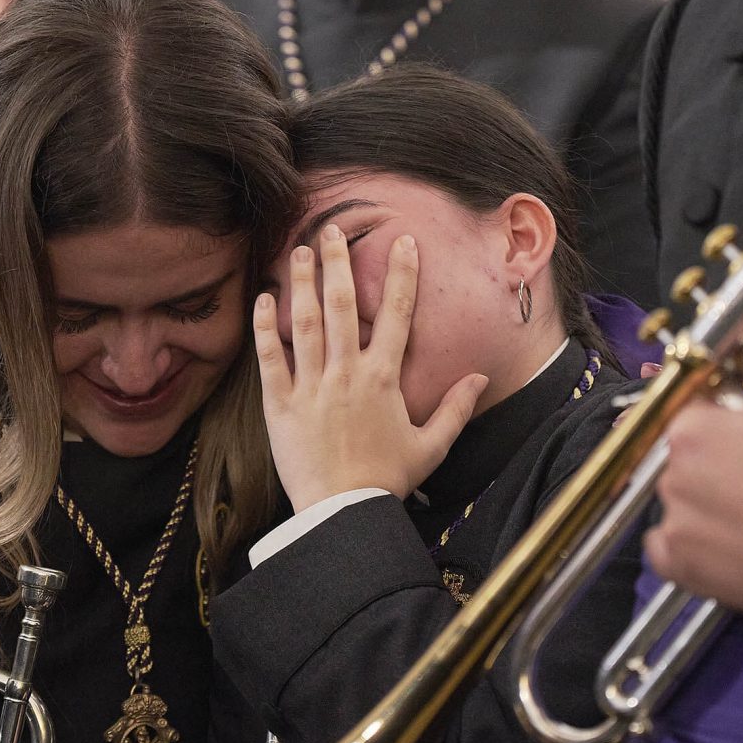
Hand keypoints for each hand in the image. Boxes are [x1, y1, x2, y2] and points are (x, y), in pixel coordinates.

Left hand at [253, 224, 488, 512]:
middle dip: (338, 264)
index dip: (401, 275)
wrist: (345, 513)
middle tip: (330, 230)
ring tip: (297, 251)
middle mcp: (347, 374)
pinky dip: (265, 328)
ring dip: (301, 284)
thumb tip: (479, 377)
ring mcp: (311, 388)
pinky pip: (270, 360)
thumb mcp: (431, 446)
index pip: (397, 315)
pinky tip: (263, 299)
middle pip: (342, 306)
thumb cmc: (388, 481)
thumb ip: (456, 408)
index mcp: (384, 379)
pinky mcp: (281, 406)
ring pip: (304, 324)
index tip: (402, 241)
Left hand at [646, 241, 742, 623]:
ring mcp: (673, 524)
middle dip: (724, 459)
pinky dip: (694, 548)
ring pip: (681, 501)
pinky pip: (670, 552)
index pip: (695, 411)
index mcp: (691, 428)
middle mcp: (669, 474)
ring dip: (710, 501)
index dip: (731, 417)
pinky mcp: (683, 569)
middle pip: (688, 456)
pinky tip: (737, 540)